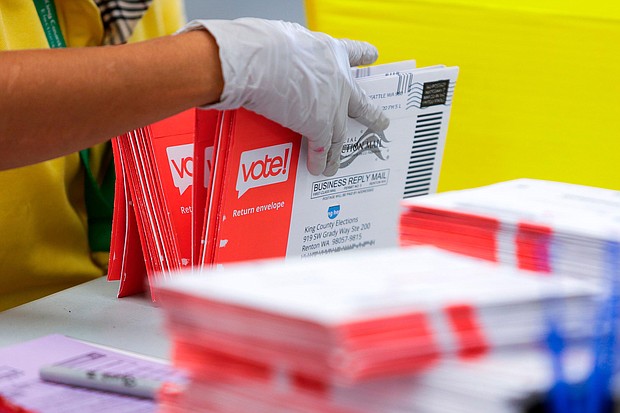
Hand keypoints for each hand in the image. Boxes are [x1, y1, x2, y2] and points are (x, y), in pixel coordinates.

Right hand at [179, 18, 388, 175]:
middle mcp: (337, 79)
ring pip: (341, 133)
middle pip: (359, 101)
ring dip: (340, 151)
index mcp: (329, 51)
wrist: (261, 61)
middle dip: (370, 114)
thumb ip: (293, 54)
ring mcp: (332, 106)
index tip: (373, 56)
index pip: (351, 51)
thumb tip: (281, 61)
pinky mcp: (319, 126)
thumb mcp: (286, 40)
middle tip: (381, 122)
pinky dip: (320, 160)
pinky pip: (322, 148)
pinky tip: (319, 169)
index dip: (362, 54)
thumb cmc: (265, 45)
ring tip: (340, 162)